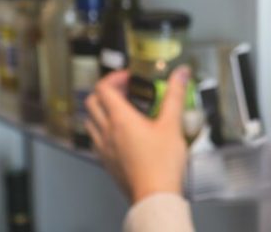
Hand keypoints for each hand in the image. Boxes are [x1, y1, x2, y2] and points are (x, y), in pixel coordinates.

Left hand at [85, 67, 189, 202]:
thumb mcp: (172, 125)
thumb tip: (180, 74)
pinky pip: (95, 140)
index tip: (129, 78)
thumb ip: (175, 96)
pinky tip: (119, 135)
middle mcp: (107, 132)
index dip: (114, 77)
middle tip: (123, 91)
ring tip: (119, 110)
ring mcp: (104, 149)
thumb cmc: (162, 164)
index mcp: (120, 119)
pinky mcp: (107, 163)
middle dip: (106, 91)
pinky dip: (102, 130)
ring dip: (100, 110)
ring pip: (90, 121)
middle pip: (92, 102)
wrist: (155, 196)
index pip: (103, 88)